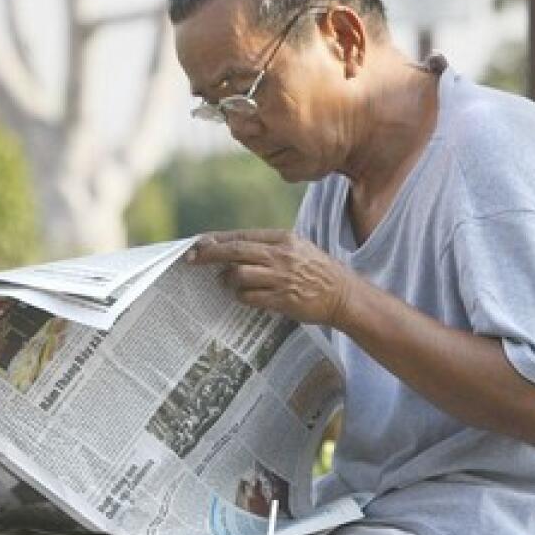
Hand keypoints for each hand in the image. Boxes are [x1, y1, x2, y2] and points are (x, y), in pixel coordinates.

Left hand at [187, 230, 354, 326]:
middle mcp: (281, 255)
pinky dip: (240, 296)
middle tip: (190, 259)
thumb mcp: (297, 248)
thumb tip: (233, 250)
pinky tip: (241, 296)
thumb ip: (268, 247)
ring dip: (227, 280)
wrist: (344, 294)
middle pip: (235, 251)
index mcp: (283, 239)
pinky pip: (250, 297)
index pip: (242, 235)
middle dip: (209, 255)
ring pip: (239, 274)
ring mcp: (282, 277)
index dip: (217, 240)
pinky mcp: (283, 299)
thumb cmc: (317, 272)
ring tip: (226, 283)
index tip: (198, 244)